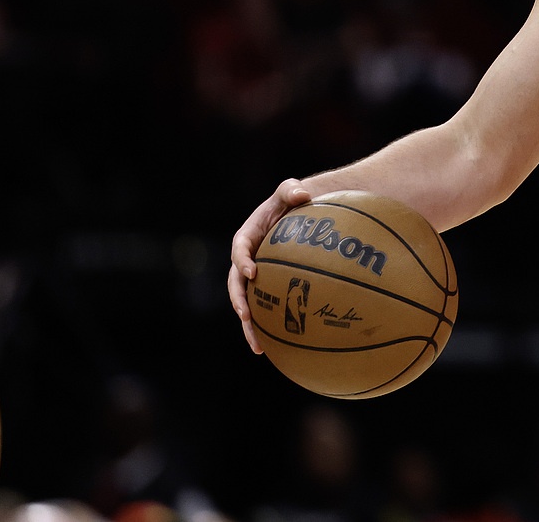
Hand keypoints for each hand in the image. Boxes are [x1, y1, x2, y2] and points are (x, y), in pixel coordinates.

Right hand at [227, 177, 313, 352]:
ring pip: (247, 303)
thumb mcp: (289, 190)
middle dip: (239, 301)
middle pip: (236, 284)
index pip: (239, 249)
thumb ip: (291, 189)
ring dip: (250, 326)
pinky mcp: (267, 289)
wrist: (298, 215)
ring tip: (258, 346)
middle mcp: (246, 260)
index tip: (252, 272)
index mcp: (246, 237)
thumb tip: (303, 194)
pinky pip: (265, 309)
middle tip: (247, 316)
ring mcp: (255, 277)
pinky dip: (268, 328)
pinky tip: (277, 348)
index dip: (242, 261)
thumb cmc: (293, 201)